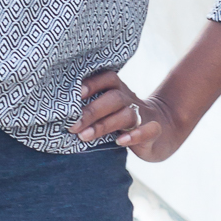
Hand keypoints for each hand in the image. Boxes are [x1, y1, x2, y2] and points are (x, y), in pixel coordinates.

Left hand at [68, 70, 186, 161]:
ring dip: (104, 125)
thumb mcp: (108, 110)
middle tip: (71, 125)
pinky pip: (148, 130)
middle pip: (113, 98)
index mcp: (118, 90)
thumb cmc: (123, 120)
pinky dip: (134, 135)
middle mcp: (130, 99)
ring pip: (127, 115)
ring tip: (84, 136)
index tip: (72, 95)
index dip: (91, 84)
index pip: (107, 79)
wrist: (163, 129)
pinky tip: (120, 141)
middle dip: (91, 111)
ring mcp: (144, 114)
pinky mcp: (154, 131)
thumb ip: (89, 107)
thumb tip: (57, 111)